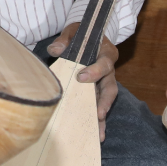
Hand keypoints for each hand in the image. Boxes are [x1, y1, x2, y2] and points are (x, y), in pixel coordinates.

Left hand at [48, 23, 119, 141]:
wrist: (85, 36)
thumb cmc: (80, 34)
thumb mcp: (73, 31)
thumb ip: (65, 39)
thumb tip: (56, 49)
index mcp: (106, 53)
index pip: (104, 64)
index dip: (95, 71)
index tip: (81, 77)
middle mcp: (109, 71)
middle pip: (111, 88)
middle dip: (104, 102)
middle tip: (98, 114)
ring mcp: (103, 83)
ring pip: (105, 102)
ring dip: (102, 117)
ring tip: (99, 135)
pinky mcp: (96, 92)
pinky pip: (98, 107)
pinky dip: (97, 120)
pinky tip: (96, 135)